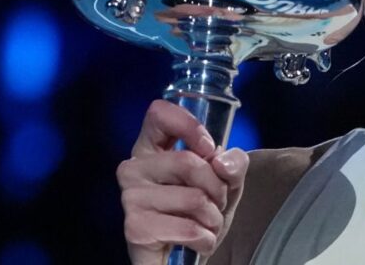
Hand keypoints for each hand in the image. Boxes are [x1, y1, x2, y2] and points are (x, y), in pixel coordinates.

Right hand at [117, 100, 248, 263]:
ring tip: (206, 224)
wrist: (184, 257)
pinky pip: (189, 228)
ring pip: (194, 197)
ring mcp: (130, 198)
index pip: (158, 113)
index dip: (189, 126)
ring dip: (213, 217)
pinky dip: (205, 239)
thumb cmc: (200, 212)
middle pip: (188, 161)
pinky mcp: (135, 229)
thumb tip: (221, 162)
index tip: (209, 148)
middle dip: (217, 187)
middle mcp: (133, 168)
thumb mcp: (226, 181)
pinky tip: (197, 242)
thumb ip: (233, 163)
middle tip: (216, 202)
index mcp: (150, 148)